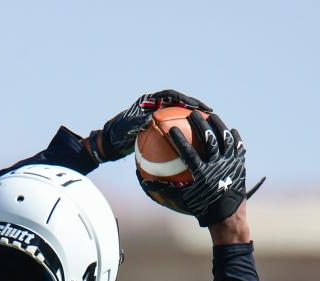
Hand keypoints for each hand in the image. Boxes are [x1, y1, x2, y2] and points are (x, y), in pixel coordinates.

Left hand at [88, 90, 211, 162]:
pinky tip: (195, 145)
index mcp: (149, 101)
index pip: (171, 96)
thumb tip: (149, 119)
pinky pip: (175, 128)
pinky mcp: (159, 126)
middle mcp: (155, 105)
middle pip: (180, 103)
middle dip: (195, 107)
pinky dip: (185, 134)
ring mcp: (158, 115)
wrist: (110, 142)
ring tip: (208, 127)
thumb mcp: (125, 128)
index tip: (196, 107)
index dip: (185, 100)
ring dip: (193, 119)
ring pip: (180, 115)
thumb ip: (136, 122)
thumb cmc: (115, 135)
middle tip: (209, 114)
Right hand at [138, 111, 264, 226]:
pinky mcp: (240, 165)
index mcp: (202, 174)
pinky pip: (239, 147)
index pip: (189, 153)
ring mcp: (231, 165)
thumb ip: (164, 189)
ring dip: (219, 125)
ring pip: (225, 139)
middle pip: (209, 139)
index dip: (180, 140)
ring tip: (212, 115)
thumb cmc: (202, 208)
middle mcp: (217, 167)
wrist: (228, 216)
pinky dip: (234, 138)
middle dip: (200, 124)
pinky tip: (231, 130)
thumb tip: (144, 181)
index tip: (171, 129)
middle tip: (193, 114)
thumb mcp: (182, 200)